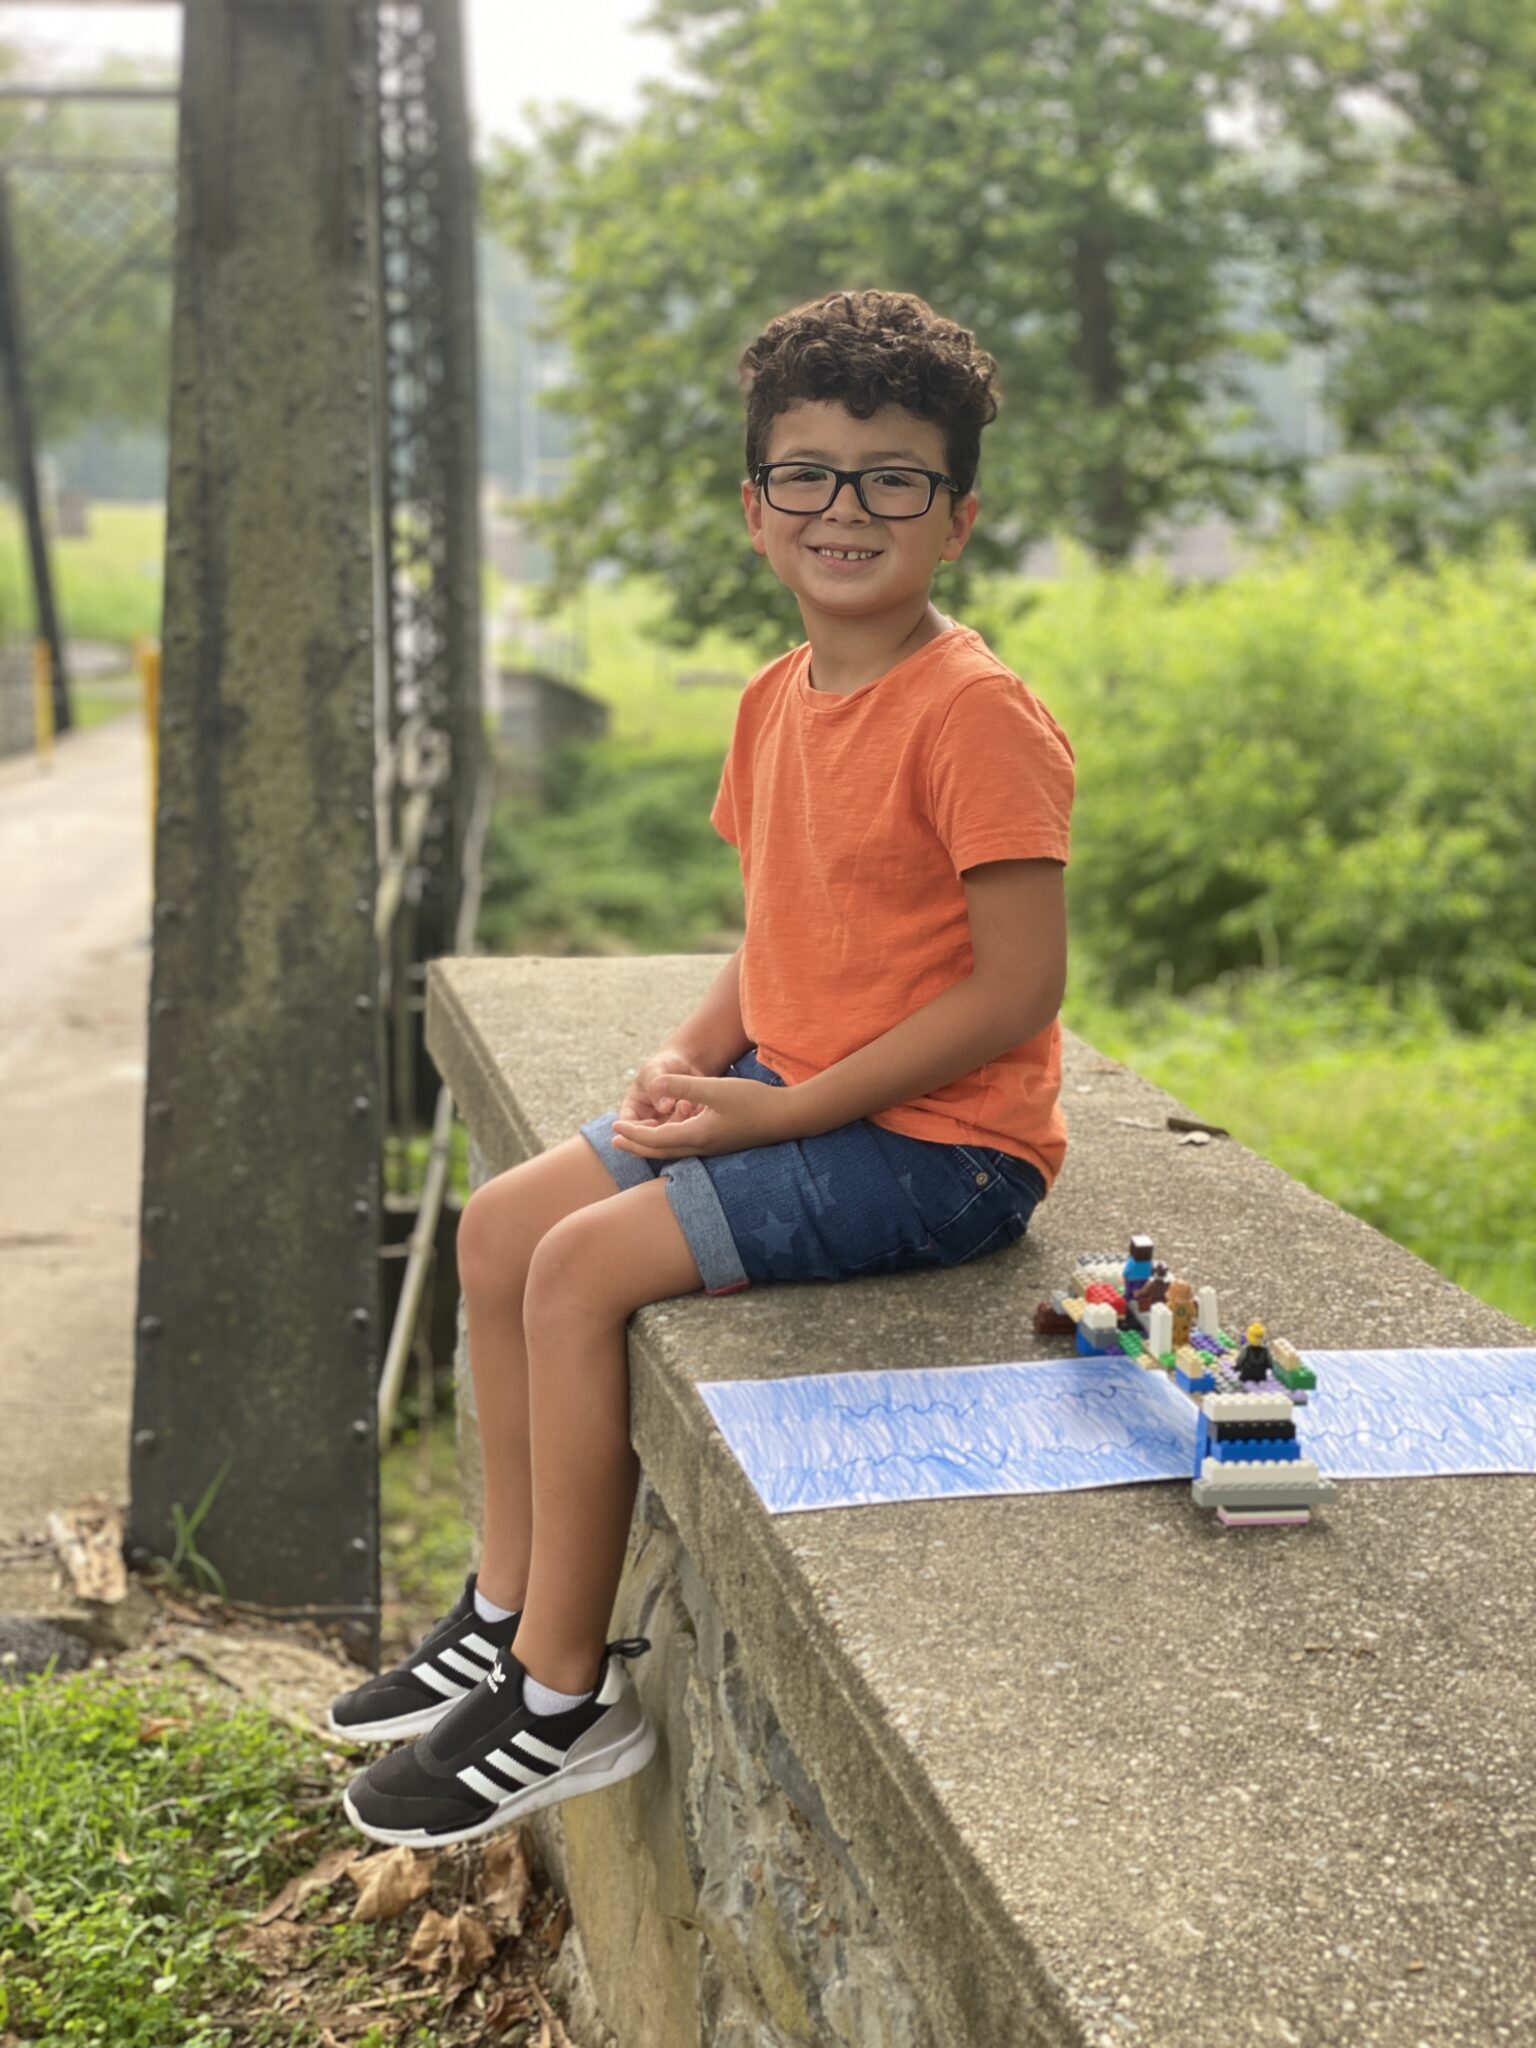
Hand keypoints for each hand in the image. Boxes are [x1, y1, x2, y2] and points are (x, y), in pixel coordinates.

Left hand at [612, 1070, 787, 1159]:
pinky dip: (670, 1144)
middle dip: (636, 1146)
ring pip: (674, 1152)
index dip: (633, 1133)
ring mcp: (714, 1148)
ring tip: (636, 1140)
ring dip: (652, 1146)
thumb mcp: (715, 1089)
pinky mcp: (723, 1144)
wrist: (789, 1117)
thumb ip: (684, 1087)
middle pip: (661, 1151)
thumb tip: (656, 1085)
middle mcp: (703, 1147)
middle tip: (614, 1141)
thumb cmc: (754, 1101)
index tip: (614, 1126)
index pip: (655, 1139)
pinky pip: (687, 1148)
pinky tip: (672, 1137)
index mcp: (697, 1135)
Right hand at [617, 1046, 713, 1131]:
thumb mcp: (655, 1071)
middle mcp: (647, 1122)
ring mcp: (665, 1127)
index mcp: (633, 1109)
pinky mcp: (683, 1128)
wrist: (686, 1065)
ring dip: (682, 1123)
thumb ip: (656, 1088)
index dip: (638, 1130)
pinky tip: (700, 1107)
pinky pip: (688, 1131)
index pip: (627, 1126)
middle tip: (682, 1108)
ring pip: (671, 1137)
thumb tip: (664, 1108)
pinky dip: (695, 1122)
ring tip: (689, 1103)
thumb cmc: (664, 1064)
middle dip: (667, 1126)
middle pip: (650, 1136)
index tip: (655, 1122)